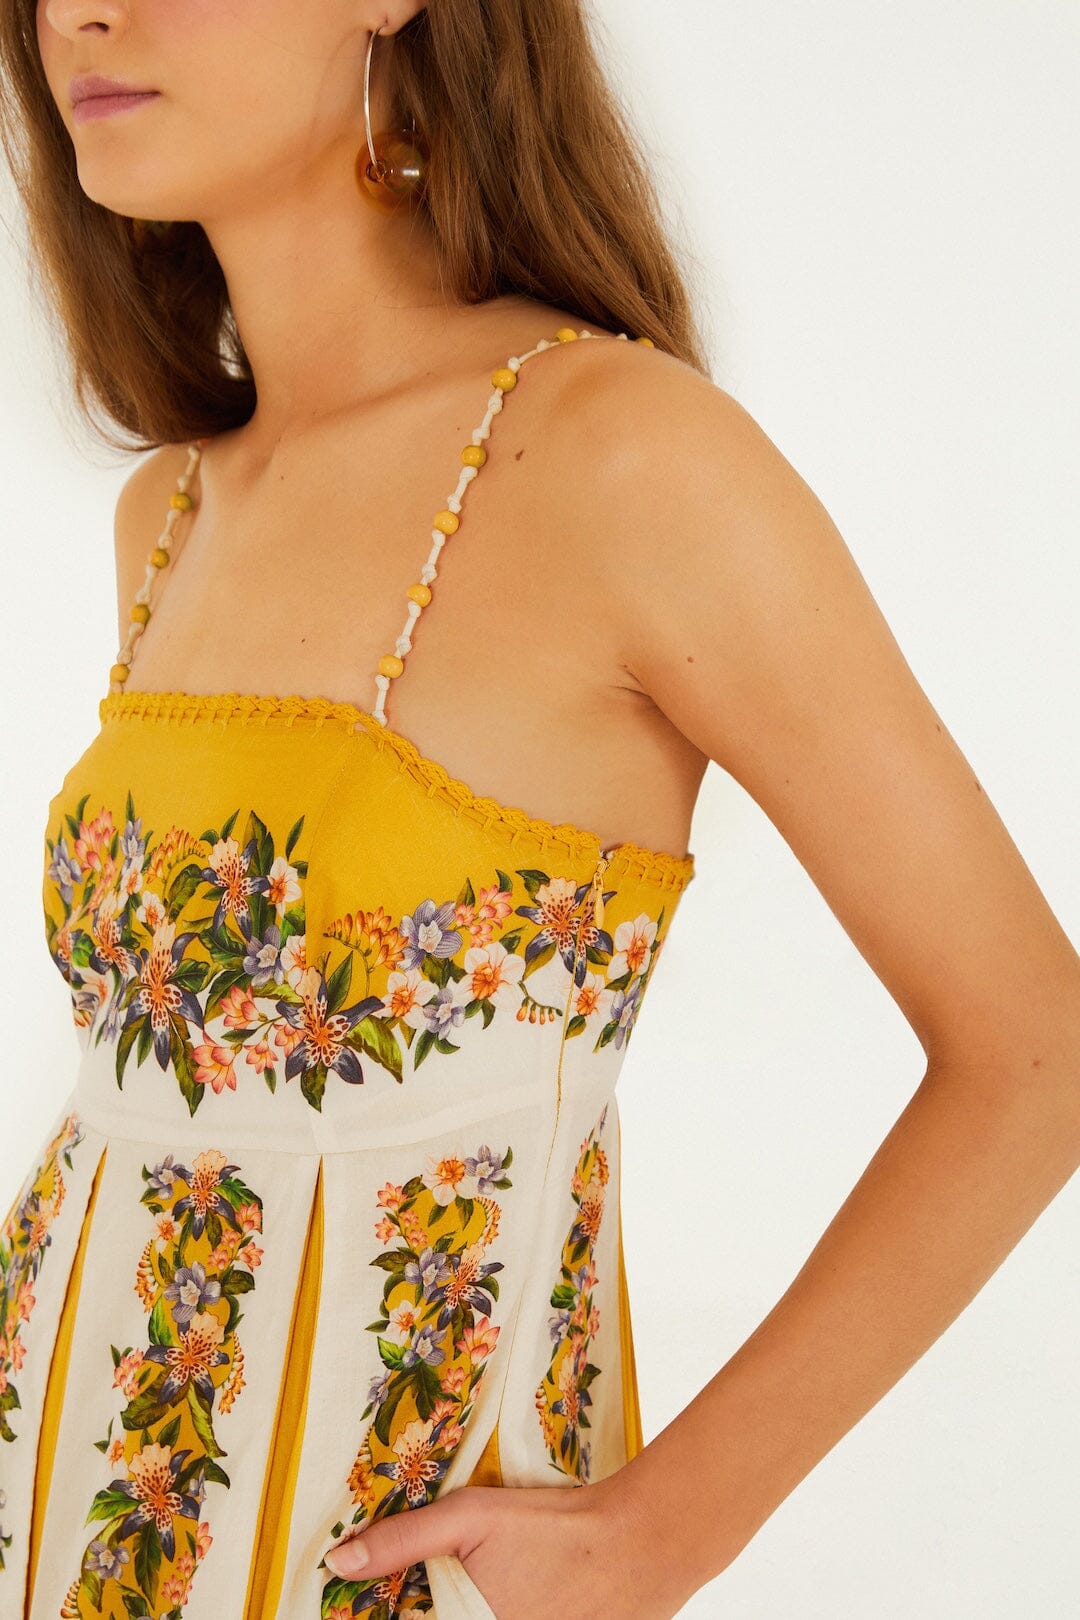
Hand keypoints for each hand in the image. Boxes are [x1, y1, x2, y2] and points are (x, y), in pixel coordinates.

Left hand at [322, 1473, 691, 1617]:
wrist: (639, 1545)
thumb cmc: (553, 1528)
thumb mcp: (471, 1517)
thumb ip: (403, 1541)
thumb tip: (338, 1562)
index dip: (386, 1610)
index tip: (369, 1599)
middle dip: (433, 1608)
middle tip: (457, 1577)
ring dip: (465, 1607)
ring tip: (494, 1583)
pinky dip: (502, 1611)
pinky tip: (521, 1594)